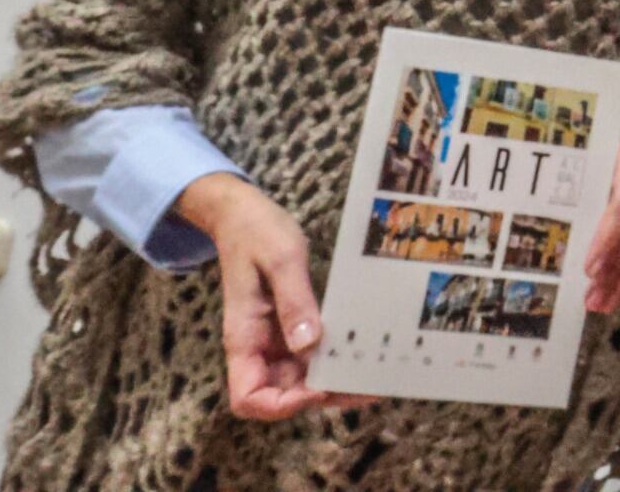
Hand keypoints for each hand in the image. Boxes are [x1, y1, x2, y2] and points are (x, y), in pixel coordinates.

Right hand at [174, 173, 368, 420]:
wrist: (243, 215)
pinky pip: (309, 355)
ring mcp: (273, 340)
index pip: (249, 397)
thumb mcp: (281, 259)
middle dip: (323, 396)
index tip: (321, 387)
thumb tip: (308, 344)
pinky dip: (333, 359)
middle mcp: (256, 347)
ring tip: (376, 375)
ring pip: (300, 379)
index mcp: (243, 337)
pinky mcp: (288, 327)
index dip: (283, 403)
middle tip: (369, 387)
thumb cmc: (257, 233)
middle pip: (282, 394)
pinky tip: (363, 351)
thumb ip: (294, 301)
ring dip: (334, 382)